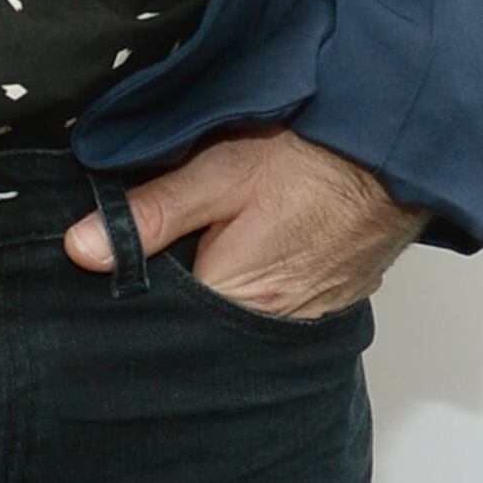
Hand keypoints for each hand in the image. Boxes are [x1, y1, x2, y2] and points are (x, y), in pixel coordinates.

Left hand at [66, 123, 422, 320]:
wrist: (402, 152)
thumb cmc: (317, 160)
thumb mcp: (220, 171)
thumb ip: (151, 214)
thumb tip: (81, 249)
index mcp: (234, 301)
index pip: (157, 317)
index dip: (134, 285)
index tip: (118, 256)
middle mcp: (270, 330)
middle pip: (195, 322)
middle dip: (173, 286)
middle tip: (169, 237)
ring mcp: (305, 320)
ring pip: (233, 314)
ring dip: (215, 282)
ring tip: (215, 237)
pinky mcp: (326, 305)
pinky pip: (272, 306)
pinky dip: (255, 280)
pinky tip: (252, 243)